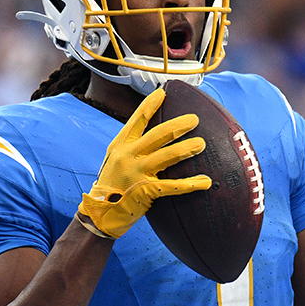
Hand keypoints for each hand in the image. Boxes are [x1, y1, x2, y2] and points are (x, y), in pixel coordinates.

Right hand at [77, 87, 212, 238]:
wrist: (99, 214)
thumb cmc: (113, 185)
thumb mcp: (117, 160)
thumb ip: (133, 147)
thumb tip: (157, 136)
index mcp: (120, 145)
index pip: (137, 119)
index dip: (150, 104)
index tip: (164, 92)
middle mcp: (127, 155)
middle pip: (157, 135)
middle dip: (177, 125)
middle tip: (194, 119)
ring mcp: (136, 173)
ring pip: (166, 156)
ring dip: (186, 148)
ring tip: (201, 144)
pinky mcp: (145, 192)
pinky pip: (172, 186)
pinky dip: (191, 184)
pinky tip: (205, 181)